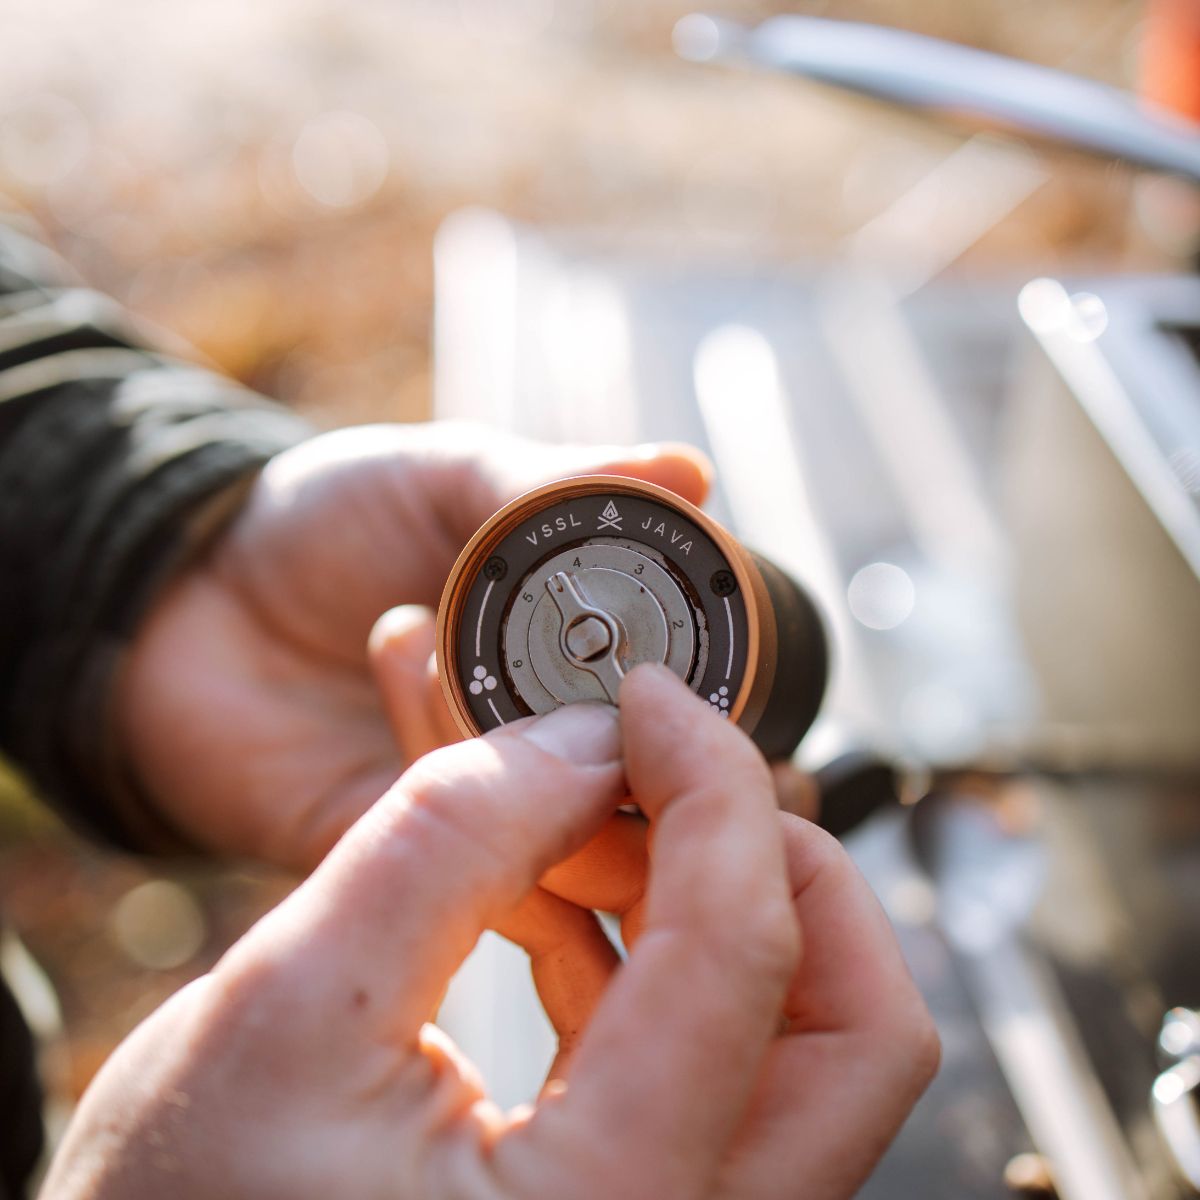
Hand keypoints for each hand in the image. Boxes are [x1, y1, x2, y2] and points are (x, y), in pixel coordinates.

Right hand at [47, 667, 937, 1199]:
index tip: (651, 699)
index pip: (745, 954)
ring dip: (709, 899)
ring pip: (806, 1046)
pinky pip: (721, 1069)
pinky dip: (662, 961)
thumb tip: (585, 737)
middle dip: (772, 860)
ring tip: (582, 825)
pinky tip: (565, 898)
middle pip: (860, 1030)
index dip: (711, 782)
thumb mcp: (285, 1003)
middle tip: (659, 771)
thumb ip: (449, 836)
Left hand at [117, 421, 711, 870]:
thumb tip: (689, 473)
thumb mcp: (444, 475)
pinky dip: (434, 761)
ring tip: (403, 622)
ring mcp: (484, 813)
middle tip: (535, 653)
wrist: (183, 598)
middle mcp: (550, 747)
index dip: (694, 708)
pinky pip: (459, 866)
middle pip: (643, 803)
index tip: (663, 665)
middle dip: (607, 737)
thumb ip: (559, 487)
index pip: (686, 719)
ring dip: (490, 721)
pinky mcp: (406, 864)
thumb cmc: (324, 521)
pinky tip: (390, 648)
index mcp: (583, 661)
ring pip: (560, 839)